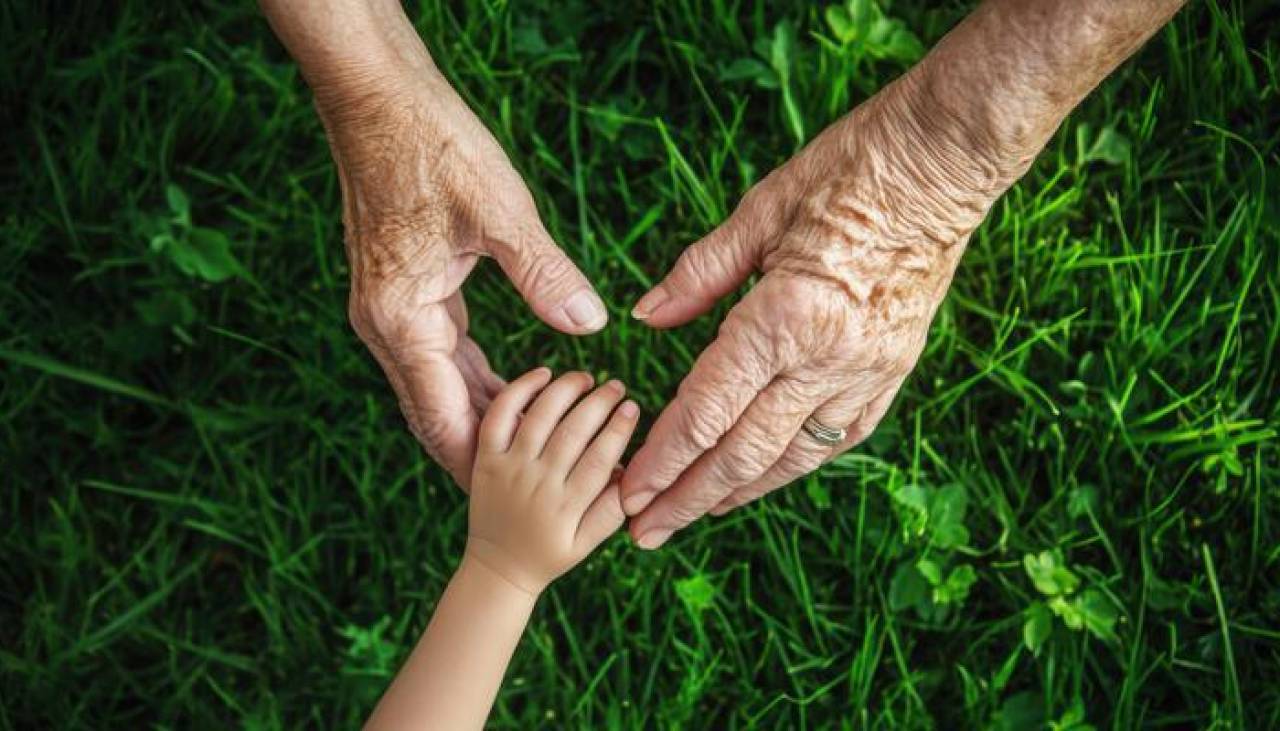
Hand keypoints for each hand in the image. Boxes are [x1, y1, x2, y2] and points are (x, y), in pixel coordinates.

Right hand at [317, 60, 607, 485]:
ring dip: (486, 417)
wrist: (376, 100)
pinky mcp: (403, 293)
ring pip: (439, 387)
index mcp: (400, 319)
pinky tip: (519, 390)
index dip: (483, 464)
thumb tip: (591, 327)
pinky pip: (441, 355)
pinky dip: (478, 378)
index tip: (520, 502)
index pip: (441, 418)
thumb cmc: (431, 146)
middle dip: (488, 454)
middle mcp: (387, 326)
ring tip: (539, 455)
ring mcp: (391, 311)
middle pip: (437, 414)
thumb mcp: (497, 210)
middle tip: (539, 492)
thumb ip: (543, 273)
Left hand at [466, 369, 638, 594]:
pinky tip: (543, 374)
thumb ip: (612, 511)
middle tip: (617, 386)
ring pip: (539, 418)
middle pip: (573, 432)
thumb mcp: (588, 543)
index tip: (633, 407)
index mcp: (566, 507)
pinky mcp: (485, 459)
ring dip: (566, 391)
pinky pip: (499, 416)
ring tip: (586, 379)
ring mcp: (508, 470)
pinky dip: (520, 390)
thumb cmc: (550, 554)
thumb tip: (634, 473)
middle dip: (600, 403)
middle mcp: (537, 485)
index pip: (600, 458)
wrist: (497, 568)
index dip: (619, 428)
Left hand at [621, 74, 999, 547]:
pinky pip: (840, 438)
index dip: (663, 458)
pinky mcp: (893, 370)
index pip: (708, 410)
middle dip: (688, 497)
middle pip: (744, 452)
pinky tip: (765, 476)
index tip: (629, 493)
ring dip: (739, 491)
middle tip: (644, 533)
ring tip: (695, 514)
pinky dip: (796, 463)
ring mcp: (867, 371)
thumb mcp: (762, 210)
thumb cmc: (849, 171)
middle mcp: (828, 359)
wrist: (944, 164)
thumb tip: (647, 318)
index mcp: (785, 317)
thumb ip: (700, 273)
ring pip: (793, 457)